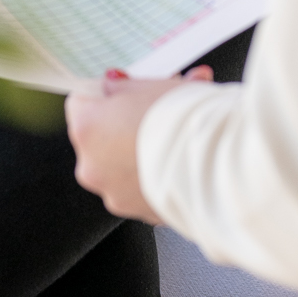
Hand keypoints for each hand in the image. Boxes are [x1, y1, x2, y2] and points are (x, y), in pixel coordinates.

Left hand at [65, 66, 212, 218]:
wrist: (217, 162)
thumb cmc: (182, 120)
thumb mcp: (150, 84)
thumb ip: (123, 86)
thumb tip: (114, 86)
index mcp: (86, 129)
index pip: (80, 100)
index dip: (105, 92)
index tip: (124, 90)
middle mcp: (92, 167)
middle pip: (100, 135)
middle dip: (124, 120)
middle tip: (156, 107)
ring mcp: (114, 194)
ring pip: (120, 162)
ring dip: (140, 147)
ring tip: (176, 131)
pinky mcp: (139, 212)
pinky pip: (140, 185)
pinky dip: (153, 172)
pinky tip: (178, 157)